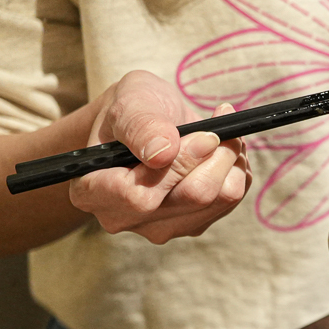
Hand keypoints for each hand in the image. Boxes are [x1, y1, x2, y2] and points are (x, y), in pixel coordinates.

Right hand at [68, 70, 250, 242]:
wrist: (145, 125)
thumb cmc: (131, 110)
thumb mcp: (129, 101)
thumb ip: (140, 125)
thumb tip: (162, 153)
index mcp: (93, 191)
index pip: (139, 197)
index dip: (178, 165)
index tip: (203, 134)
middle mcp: (125, 218)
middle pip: (190, 197)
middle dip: (214, 155)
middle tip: (218, 128)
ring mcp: (161, 227)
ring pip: (218, 200)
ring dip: (230, 161)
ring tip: (223, 135)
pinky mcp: (191, 225)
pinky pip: (229, 201)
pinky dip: (235, 172)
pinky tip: (223, 153)